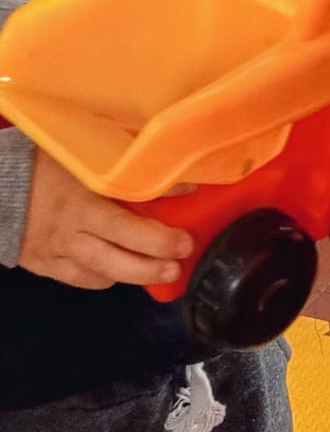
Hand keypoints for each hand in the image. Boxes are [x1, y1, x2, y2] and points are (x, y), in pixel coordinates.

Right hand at [18, 148, 193, 289]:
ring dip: (137, 274)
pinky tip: (120, 272)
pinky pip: (81, 280)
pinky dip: (104, 278)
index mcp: (81, 198)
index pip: (128, 217)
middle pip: (120, 252)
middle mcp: (71, 229)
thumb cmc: (38, 162)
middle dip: (156, 256)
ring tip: (164, 272)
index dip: (161, 218)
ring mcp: (56, 251)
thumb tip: (161, 159)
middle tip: (183, 254)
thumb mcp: (78, 152)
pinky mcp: (44, 265)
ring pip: (103, 272)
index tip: (189, 209)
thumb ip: (117, 157)